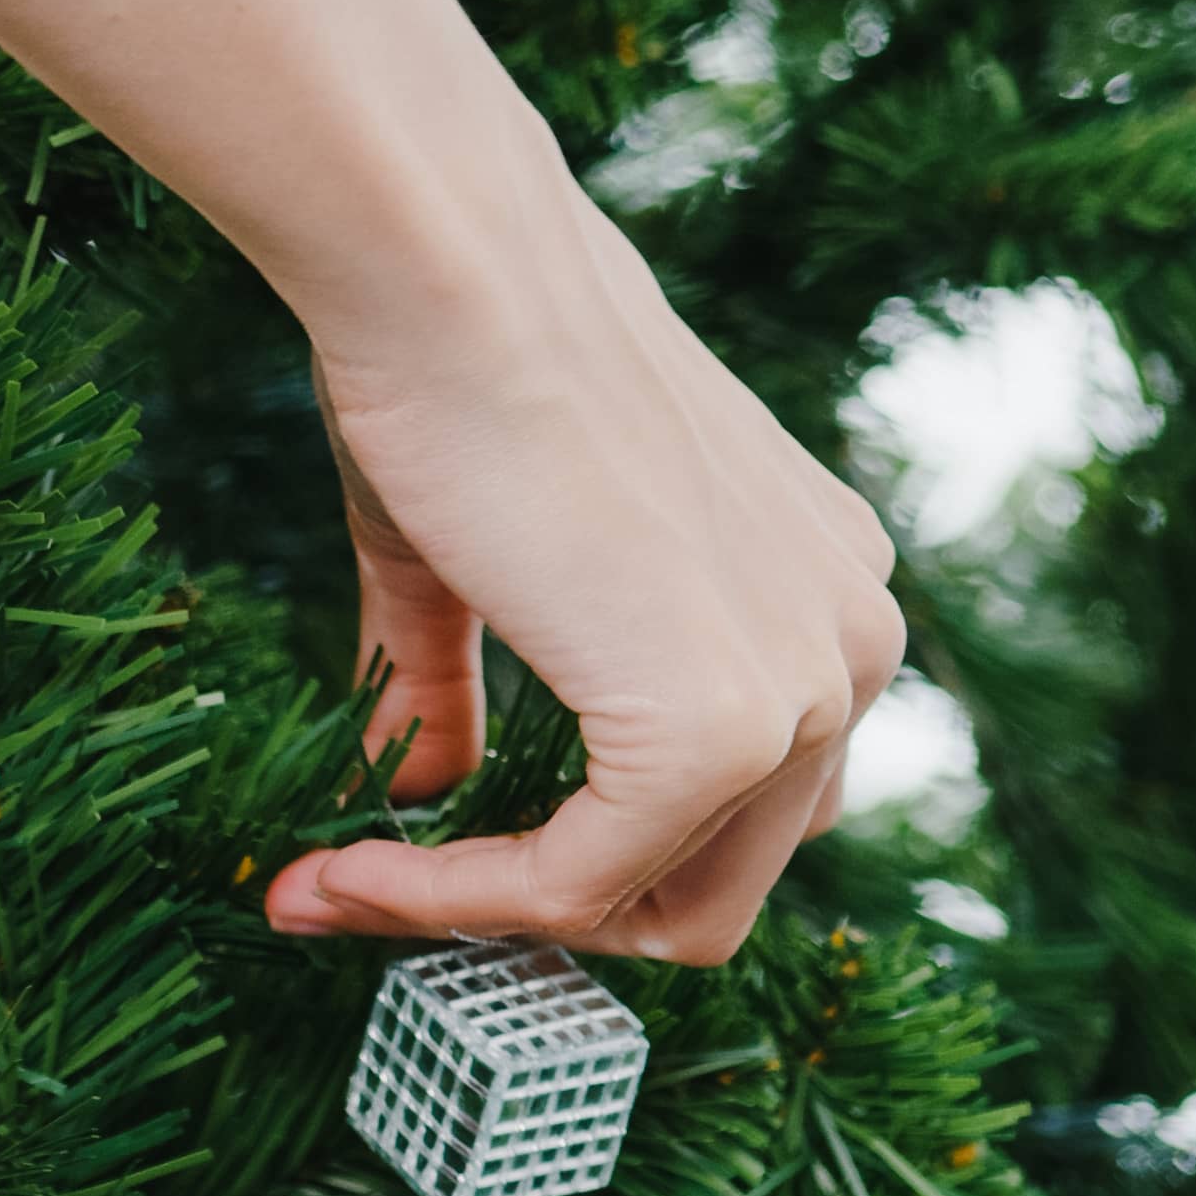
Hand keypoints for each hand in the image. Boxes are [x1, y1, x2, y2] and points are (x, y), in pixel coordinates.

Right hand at [260, 185, 904, 962]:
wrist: (448, 276)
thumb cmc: (451, 373)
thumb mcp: (470, 559)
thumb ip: (463, 684)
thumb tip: (407, 796)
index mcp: (821, 589)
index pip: (735, 803)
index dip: (574, 857)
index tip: (397, 858)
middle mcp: (852, 641)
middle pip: (724, 882)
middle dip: (551, 912)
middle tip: (388, 896)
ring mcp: (809, 689)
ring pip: (666, 908)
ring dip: (492, 918)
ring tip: (344, 887)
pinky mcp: (721, 727)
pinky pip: (580, 880)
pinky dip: (458, 899)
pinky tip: (354, 871)